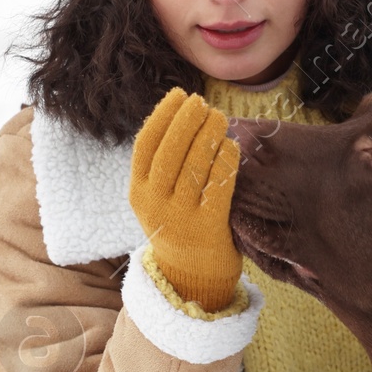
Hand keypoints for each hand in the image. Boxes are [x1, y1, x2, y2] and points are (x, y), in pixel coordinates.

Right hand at [129, 88, 242, 312]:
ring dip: (208, 136)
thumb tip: (182, 114)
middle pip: (169, 152)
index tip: (179, 94)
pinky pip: (217, 188)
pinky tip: (233, 146)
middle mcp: (154, 204)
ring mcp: (180, 217)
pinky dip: (225, 162)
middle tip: (203, 102)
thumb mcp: (158, 197)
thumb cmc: (179, 224)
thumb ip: (163, 164)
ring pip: (193, 167)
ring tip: (221, 118)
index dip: (162, 115)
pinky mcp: (207, 228)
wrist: (191, 277)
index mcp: (138, 192)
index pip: (145, 144)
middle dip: (186, 121)